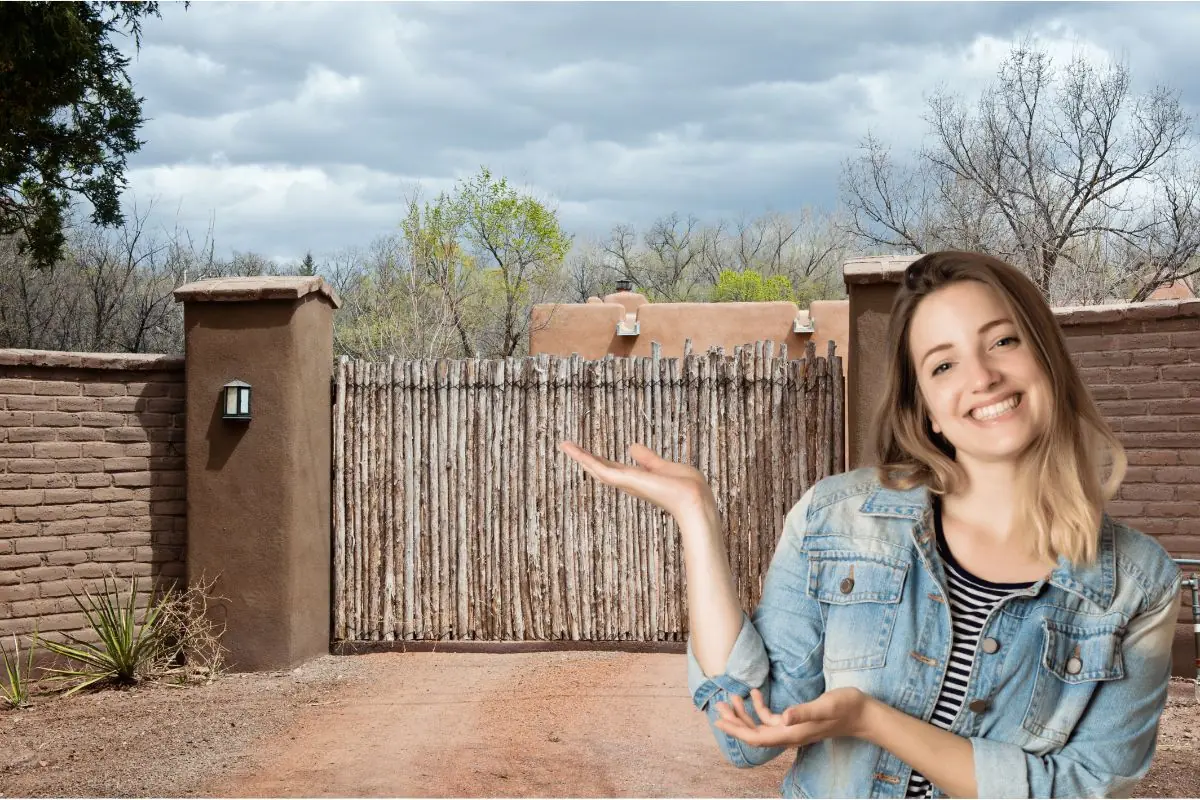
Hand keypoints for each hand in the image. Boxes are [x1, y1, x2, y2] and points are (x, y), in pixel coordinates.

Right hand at [559, 441, 716, 523]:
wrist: (694, 500)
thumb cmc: (686, 488)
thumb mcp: (663, 466)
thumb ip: (647, 459)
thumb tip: (631, 447)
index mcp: (638, 479)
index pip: (614, 468)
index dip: (600, 460)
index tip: (587, 453)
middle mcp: (629, 483)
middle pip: (601, 469)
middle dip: (585, 458)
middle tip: (567, 446)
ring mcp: (626, 483)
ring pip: (597, 469)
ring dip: (580, 456)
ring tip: (564, 445)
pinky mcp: (625, 480)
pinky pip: (601, 468)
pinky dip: (586, 459)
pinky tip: (574, 450)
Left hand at [713, 687, 870, 748]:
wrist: (864, 714)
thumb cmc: (847, 708)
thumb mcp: (826, 706)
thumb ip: (804, 712)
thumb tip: (784, 717)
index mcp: (793, 734)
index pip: (757, 737)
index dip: (736, 731)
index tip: (719, 721)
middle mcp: (790, 734)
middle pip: (755, 734)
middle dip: (734, 722)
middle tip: (718, 707)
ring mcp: (793, 729)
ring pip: (761, 726)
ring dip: (744, 714)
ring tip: (730, 699)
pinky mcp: (798, 722)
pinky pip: (772, 719)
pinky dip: (760, 708)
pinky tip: (755, 693)